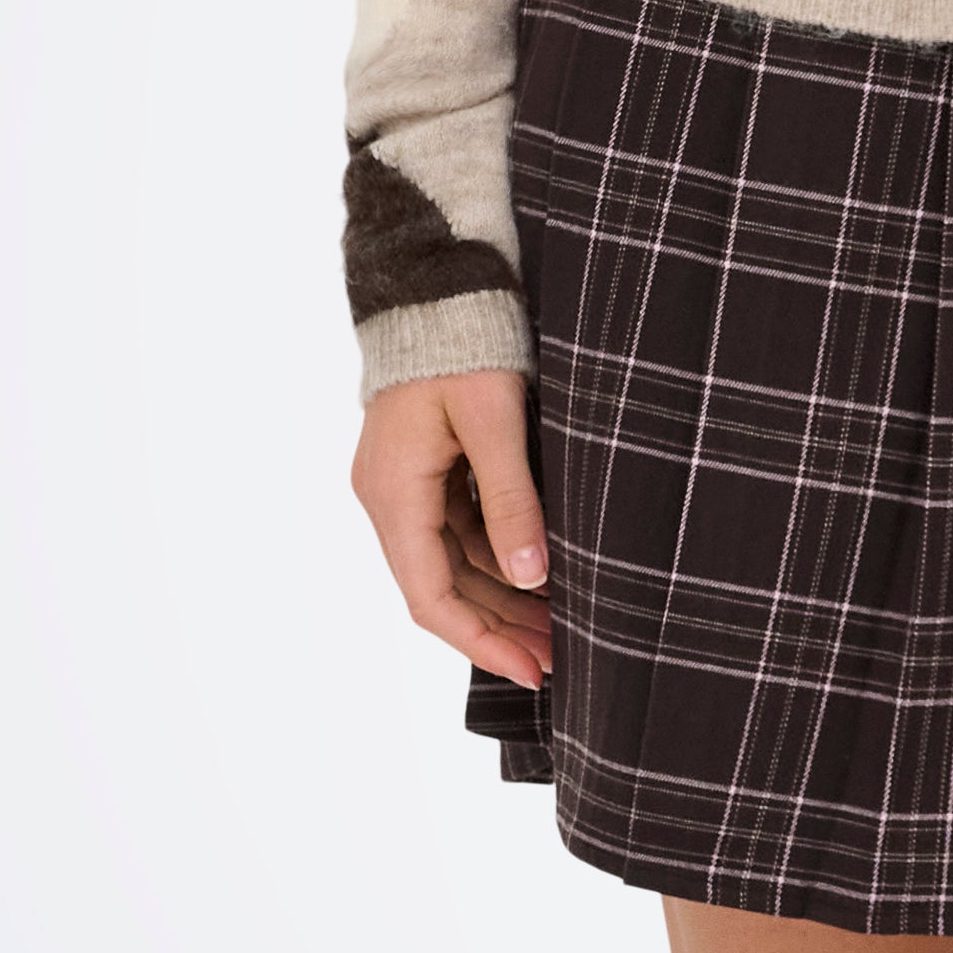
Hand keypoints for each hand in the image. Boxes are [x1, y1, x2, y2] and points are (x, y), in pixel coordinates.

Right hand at [352, 369, 552, 691]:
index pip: (430, 597)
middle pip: (443, 588)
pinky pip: (460, 533)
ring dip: (502, 597)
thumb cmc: (464, 342)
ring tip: (562, 625)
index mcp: (394, 493)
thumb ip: (511, 499)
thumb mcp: (494, 421)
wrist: (437, 282)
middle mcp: (389, 498)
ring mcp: (405, 485)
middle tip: (561, 658)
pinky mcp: (426, 470)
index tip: (531, 671)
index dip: (480, 642)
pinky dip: (498, 558)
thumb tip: (531, 575)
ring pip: (454, 565)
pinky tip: (540, 574)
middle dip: (500, 628)